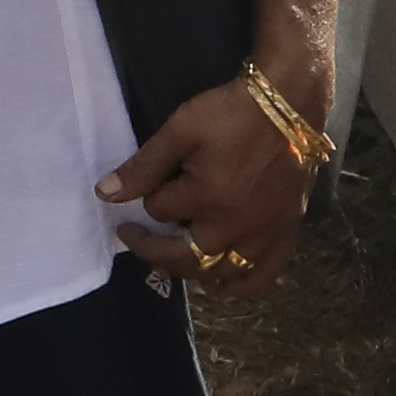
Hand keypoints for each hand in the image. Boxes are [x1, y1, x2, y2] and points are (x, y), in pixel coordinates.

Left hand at [105, 68, 311, 283]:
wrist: (289, 107)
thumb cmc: (230, 114)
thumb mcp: (179, 131)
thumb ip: (143, 166)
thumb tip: (106, 194)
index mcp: (206, 197)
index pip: (160, 212)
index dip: (147, 200)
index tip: (144, 187)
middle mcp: (236, 224)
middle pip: (186, 255)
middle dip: (152, 248)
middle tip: (132, 235)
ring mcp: (264, 232)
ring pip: (221, 271)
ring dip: (190, 271)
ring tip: (169, 260)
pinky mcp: (287, 232)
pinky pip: (266, 274)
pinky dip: (243, 286)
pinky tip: (224, 288)